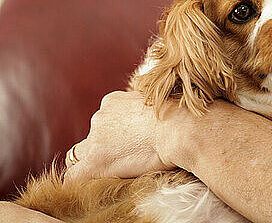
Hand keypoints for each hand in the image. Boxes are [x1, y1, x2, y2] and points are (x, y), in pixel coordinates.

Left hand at [63, 91, 177, 182]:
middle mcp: (100, 117)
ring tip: (114, 173)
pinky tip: (92, 188)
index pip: (104, 121)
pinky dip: (80, 182)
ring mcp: (95, 140)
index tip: (129, 142)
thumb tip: (153, 121)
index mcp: (113, 101)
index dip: (115, 135)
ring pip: (80, 155)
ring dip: (94, 163)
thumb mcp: (158, 104)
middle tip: (124, 159)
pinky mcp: (95, 162)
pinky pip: (73, 176)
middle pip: (92, 137)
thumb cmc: (180, 118)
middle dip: (103, 148)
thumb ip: (145, 111)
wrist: (180, 129)